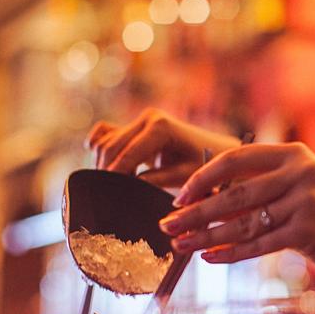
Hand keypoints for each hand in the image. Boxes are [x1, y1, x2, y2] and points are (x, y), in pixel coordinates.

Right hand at [85, 108, 239, 187]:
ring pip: (105, 141)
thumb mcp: (182, 176)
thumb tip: (126, 188)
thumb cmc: (204, 165)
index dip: (114, 176)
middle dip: (105, 172)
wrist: (214, 150)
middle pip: (110, 147)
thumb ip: (154, 181)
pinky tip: (108, 170)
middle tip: (105, 195)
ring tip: (114, 186)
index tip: (105, 196)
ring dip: (103, 164)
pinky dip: (100, 150)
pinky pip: (105, 134)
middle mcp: (147, 117)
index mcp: (160, 127)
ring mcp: (139, 120)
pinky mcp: (133, 126)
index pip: (127, 154)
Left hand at [159, 142, 314, 276]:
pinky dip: (231, 253)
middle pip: (233, 194)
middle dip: (195, 212)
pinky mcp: (307, 231)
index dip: (202, 177)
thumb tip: (209, 202)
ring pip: (242, 222)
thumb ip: (264, 187)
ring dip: (206, 237)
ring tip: (181, 246)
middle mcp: (299, 172)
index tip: (179, 196)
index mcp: (293, 154)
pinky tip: (210, 258)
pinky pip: (259, 244)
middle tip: (167, 225)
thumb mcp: (302, 186)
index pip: (235, 158)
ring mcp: (305, 201)